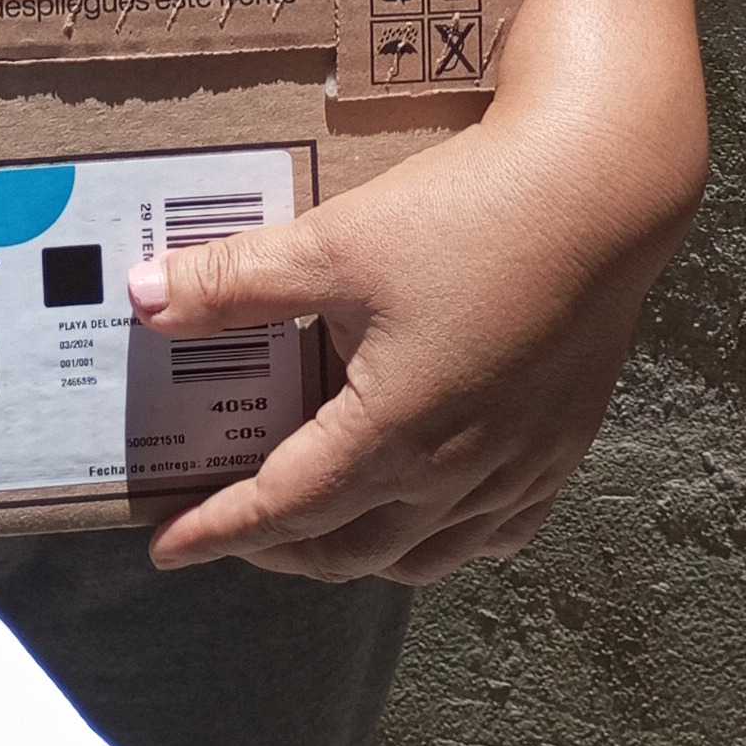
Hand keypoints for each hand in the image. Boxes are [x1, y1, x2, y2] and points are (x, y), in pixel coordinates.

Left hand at [128, 101, 693, 583]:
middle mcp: (458, 474)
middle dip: (282, 550)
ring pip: (428, 555)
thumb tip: (142, 300)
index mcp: (392, 435)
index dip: (218, 531)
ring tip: (320, 526)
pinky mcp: (565, 444)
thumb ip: (233, 283)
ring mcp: (522, 466)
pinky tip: (436, 513)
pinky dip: (450, 541)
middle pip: (352, 550)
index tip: (166, 548)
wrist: (604, 190)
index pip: (284, 509)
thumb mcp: (333, 245)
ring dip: (360, 554)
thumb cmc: (466, 216)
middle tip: (232, 529)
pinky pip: (498, 530)